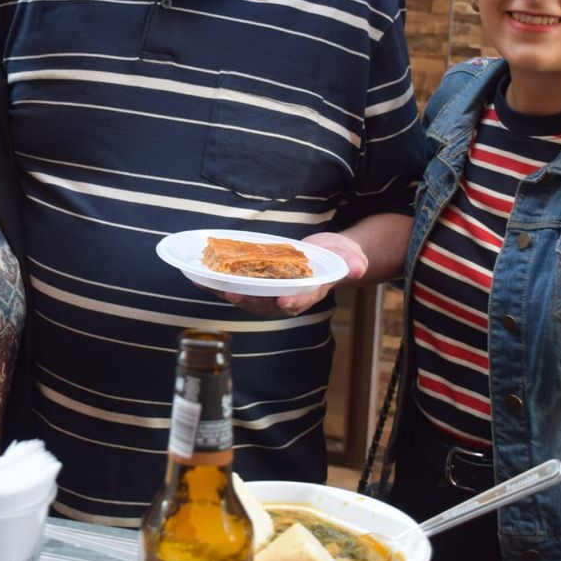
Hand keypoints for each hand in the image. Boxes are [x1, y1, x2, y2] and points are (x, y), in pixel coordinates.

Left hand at [218, 232, 367, 317]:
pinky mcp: (262, 285)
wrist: (329, 257)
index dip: (293, 301)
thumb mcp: (351, 256)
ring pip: (250, 298)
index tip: (283, 300)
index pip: (303, 299)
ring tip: (207, 284)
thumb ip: (354, 263)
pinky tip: (201, 276)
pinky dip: (221, 283)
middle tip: (232, 293)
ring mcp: (274, 292)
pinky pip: (241, 287)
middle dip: (250, 300)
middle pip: (268, 303)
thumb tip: (359, 268)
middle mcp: (291, 296)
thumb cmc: (340, 256)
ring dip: (228, 293)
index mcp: (313, 292)